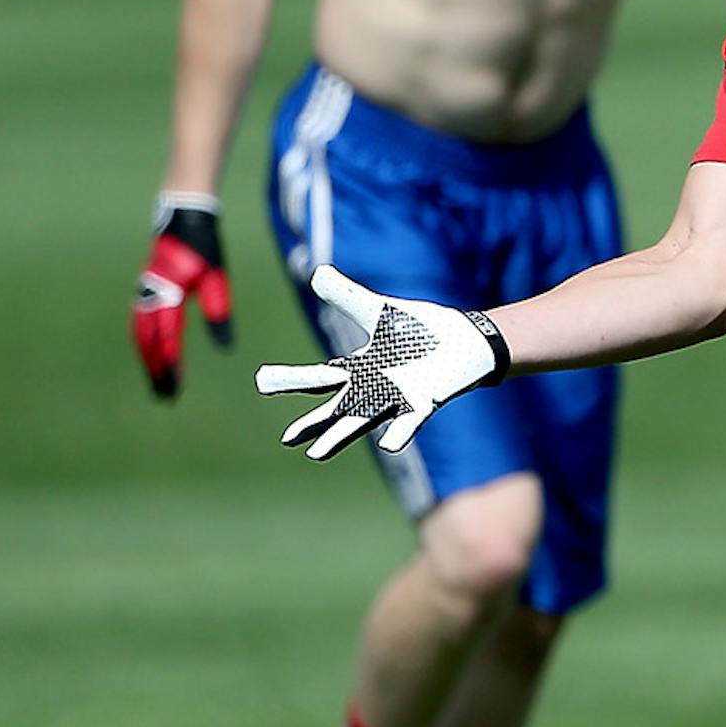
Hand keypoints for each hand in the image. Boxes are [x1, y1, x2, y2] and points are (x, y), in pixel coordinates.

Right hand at [132, 193, 232, 398]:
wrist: (183, 218)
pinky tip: (152, 357)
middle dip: (155, 370)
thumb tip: (225, 347)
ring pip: (140, 336)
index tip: (175, 387)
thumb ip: (218, 310)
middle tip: (164, 396)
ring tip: (157, 383)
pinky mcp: (146, 292)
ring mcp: (144, 294)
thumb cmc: (203, 248)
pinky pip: (139, 325)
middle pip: (148, 343)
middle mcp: (151, 297)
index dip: (170, 365)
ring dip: (148, 360)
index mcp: (168, 295)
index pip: (168, 339)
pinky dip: (144, 345)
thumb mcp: (216, 278)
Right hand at [254, 266, 510, 459]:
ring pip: (364, 421)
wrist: (465, 341)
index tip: (260, 381)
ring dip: (341, 436)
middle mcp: (375, 389)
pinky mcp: (425, 401)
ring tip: (316, 454)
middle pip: (336, 407)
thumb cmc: (421, 330)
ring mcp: (399, 398)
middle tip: (286, 438)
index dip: (292, 380)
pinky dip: (399, 431)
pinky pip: (410, 421)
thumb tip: (316, 272)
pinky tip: (388, 444)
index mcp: (361, 368)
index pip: (321, 377)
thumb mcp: (379, 310)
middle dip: (312, 422)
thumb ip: (347, 296)